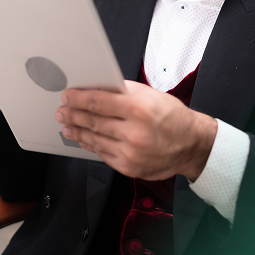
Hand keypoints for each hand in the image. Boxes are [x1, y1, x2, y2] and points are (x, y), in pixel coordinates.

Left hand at [55, 80, 217, 180]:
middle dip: (74, 115)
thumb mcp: (151, 95)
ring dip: (78, 131)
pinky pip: (103, 154)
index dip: (78, 99)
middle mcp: (134, 132)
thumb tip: (97, 87)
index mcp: (139, 109)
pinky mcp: (130, 167)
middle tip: (62, 111)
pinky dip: (91, 145)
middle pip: (93, 121)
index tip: (68, 96)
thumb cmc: (172, 117)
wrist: (192, 145)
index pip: (98, 102)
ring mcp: (131, 152)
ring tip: (68, 125)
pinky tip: (84, 139)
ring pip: (95, 139)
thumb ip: (123, 92)